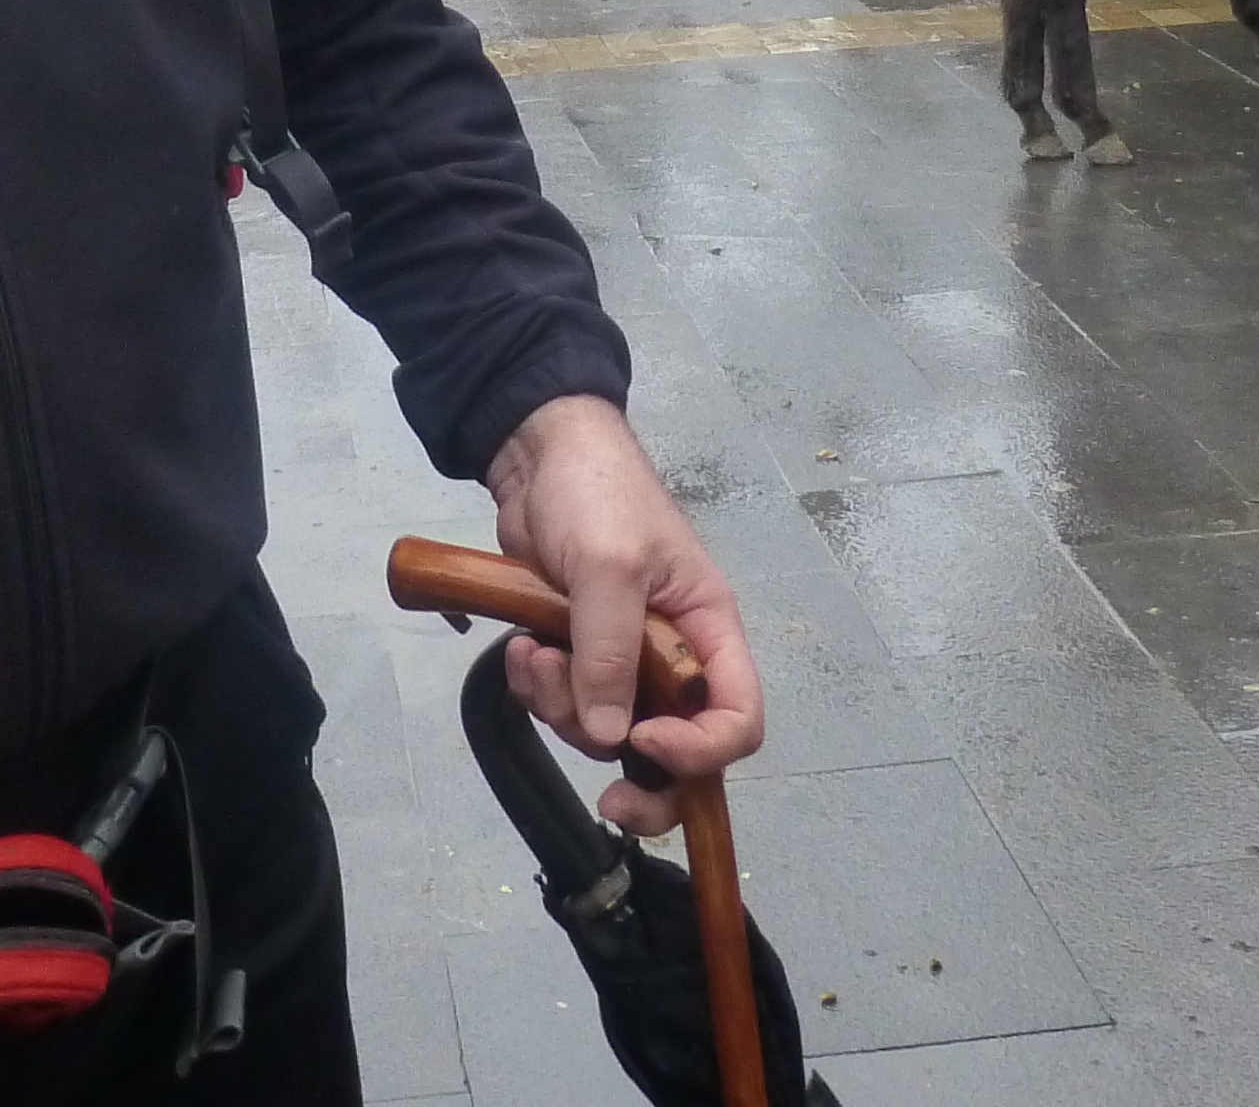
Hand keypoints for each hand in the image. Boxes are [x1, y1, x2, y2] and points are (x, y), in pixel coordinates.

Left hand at [484, 394, 761, 835]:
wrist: (537, 454)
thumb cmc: (595, 495)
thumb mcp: (609, 566)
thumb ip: (612, 653)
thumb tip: (614, 740)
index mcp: (708, 631)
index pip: (738, 717)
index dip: (702, 750)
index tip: (644, 743)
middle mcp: (675, 657)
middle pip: (678, 753)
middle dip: (640, 780)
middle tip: (605, 804)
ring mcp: (623, 659)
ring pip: (608, 731)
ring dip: (565, 708)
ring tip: (535, 654)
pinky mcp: (577, 653)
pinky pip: (564, 702)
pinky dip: (538, 687)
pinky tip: (520, 649)